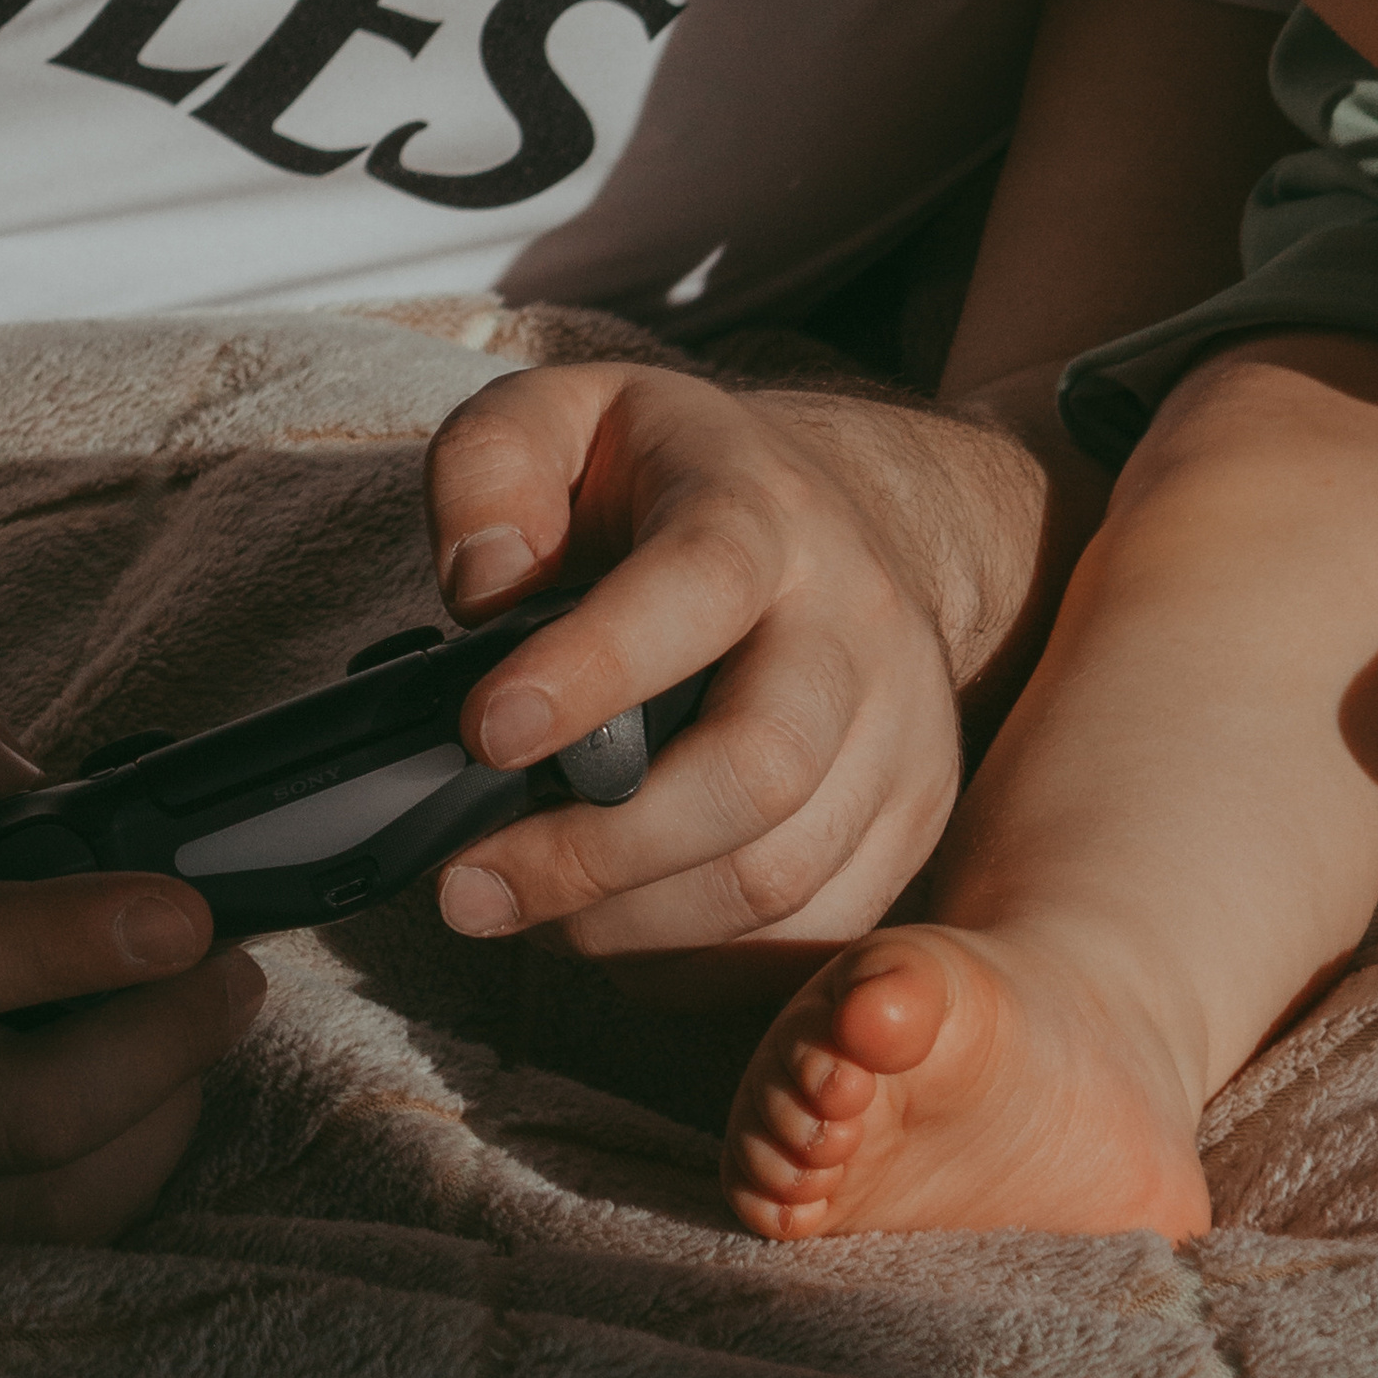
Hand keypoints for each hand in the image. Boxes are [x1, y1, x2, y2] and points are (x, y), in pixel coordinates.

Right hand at [0, 636, 263, 1241]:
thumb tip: (12, 770)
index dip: (75, 940)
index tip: (185, 911)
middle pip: (26, 1116)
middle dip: (167, 1043)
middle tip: (231, 966)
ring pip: (49, 1199)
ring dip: (163, 1110)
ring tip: (197, 1014)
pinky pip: (33, 1236)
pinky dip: (122, 1165)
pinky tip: (147, 1080)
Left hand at [424, 363, 1012, 960]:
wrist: (852, 520)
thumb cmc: (675, 487)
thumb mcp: (564, 418)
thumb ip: (493, 468)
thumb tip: (482, 590)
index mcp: (764, 513)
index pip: (699, 587)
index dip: (594, 671)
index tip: (483, 733)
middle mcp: (859, 624)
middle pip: (759, 771)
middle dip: (599, 852)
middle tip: (466, 885)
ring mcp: (904, 733)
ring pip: (780, 876)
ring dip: (627, 923)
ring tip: (520, 910)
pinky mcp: (911, 819)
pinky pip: (811, 932)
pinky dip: (692, 959)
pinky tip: (609, 929)